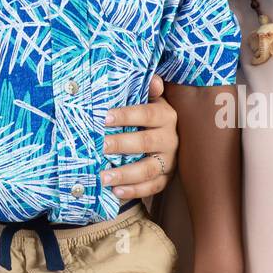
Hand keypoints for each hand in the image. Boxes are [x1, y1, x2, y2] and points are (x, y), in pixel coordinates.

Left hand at [99, 73, 178, 199]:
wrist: (166, 138)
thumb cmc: (148, 116)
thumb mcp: (150, 100)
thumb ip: (149, 90)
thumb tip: (154, 80)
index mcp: (166, 116)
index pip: (148, 114)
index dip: (127, 115)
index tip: (105, 117)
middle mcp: (170, 139)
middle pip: (146, 142)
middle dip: (122, 145)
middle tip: (101, 146)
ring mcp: (169, 161)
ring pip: (149, 169)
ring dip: (125, 174)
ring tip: (103, 177)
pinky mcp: (166, 179)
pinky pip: (152, 188)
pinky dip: (134, 191)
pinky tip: (116, 192)